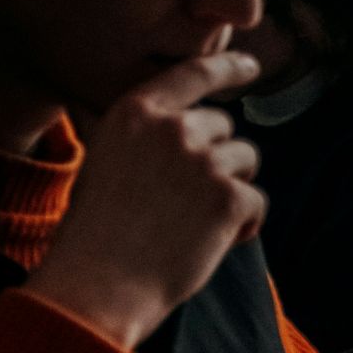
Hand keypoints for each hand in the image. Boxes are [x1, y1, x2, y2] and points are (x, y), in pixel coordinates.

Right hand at [27, 52, 264, 349]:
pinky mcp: (230, 196)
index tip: (250, 66)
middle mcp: (171, 128)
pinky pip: (257, 201)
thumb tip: (200, 135)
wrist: (97, 286)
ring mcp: (204, 160)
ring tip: (192, 225)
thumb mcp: (108, 165)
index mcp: (133, 113)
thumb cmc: (96, 235)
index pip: (191, 74)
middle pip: (224, 127)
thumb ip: (149, 141)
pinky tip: (211, 245)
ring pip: (245, 160)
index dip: (226, 67)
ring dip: (231, 190)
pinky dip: (244, 225)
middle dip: (217, 159)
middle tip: (184, 203)